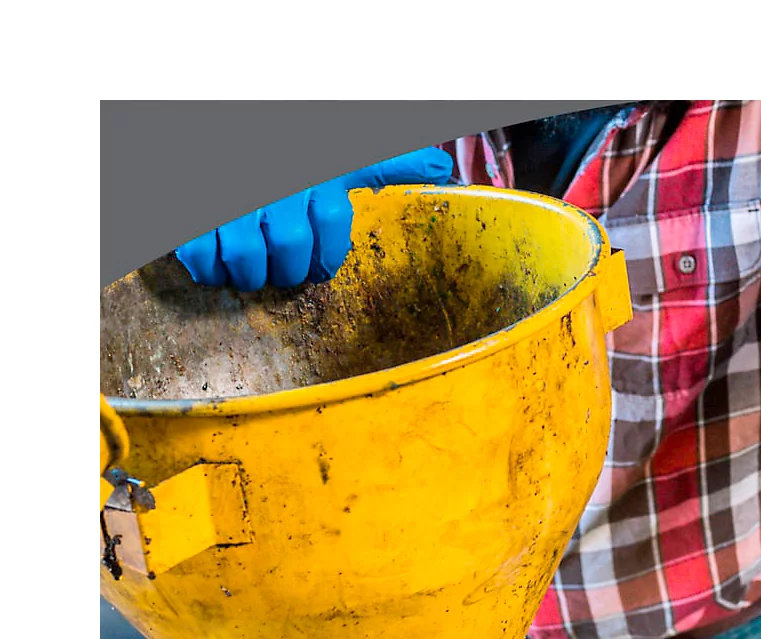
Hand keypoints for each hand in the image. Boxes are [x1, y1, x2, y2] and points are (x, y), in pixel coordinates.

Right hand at [175, 147, 454, 290]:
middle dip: (289, 269)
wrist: (222, 116)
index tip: (318, 267)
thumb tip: (441, 168)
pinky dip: (208, 268)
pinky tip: (217, 263)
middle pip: (290, 247)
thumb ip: (389, 161)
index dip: (326, 256)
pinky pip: (201, 254)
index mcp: (315, 172)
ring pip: (247, 257)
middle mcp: (275, 183)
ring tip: (251, 269)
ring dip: (250, 274)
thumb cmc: (292, 144)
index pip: (330, 224)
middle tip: (283, 269)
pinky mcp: (194, 212)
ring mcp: (232, 198)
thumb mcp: (343, 148)